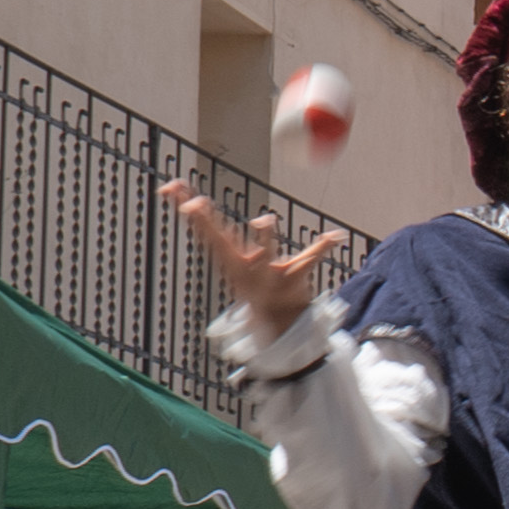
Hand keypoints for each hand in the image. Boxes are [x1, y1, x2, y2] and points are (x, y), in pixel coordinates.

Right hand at [164, 181, 344, 345]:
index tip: (174, 188)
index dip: (190, 208)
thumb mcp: (233, 253)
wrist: (278, 320)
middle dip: (208, 223)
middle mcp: (244, 265)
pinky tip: (335, 236)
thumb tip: (190, 196)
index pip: (205, 228)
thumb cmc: (254, 278)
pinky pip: (310, 260)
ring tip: (263, 219)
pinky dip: (323, 247)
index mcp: (231, 257)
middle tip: (195, 203)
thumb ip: (216, 224)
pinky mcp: (292, 278)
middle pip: (222, 240)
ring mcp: (267, 273)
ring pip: (264, 251)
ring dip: (263, 237)